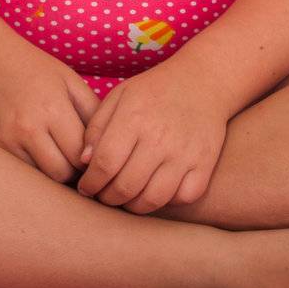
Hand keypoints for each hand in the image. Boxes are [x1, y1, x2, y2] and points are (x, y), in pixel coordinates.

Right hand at [0, 38, 101, 185]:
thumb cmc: (37, 70)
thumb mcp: (71, 82)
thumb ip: (94, 114)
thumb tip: (110, 150)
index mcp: (53, 109)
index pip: (81, 156)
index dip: (91, 160)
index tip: (93, 157)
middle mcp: (28, 127)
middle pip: (61, 173)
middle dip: (73, 171)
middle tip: (77, 163)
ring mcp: (6, 139)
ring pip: (39, 178)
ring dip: (52, 172)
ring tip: (58, 158)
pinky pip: (19, 171)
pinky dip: (31, 168)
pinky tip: (37, 154)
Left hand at [73, 63, 231, 213]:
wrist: (202, 80)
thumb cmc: (153, 90)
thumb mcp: (119, 96)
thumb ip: (97, 127)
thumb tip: (83, 161)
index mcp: (133, 117)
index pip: (104, 163)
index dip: (90, 183)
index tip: (85, 188)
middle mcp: (159, 138)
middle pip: (126, 186)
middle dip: (107, 198)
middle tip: (102, 196)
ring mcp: (184, 153)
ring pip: (153, 198)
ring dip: (133, 206)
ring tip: (125, 199)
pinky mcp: (205, 163)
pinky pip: (183, 197)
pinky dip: (167, 202)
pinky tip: (155, 191)